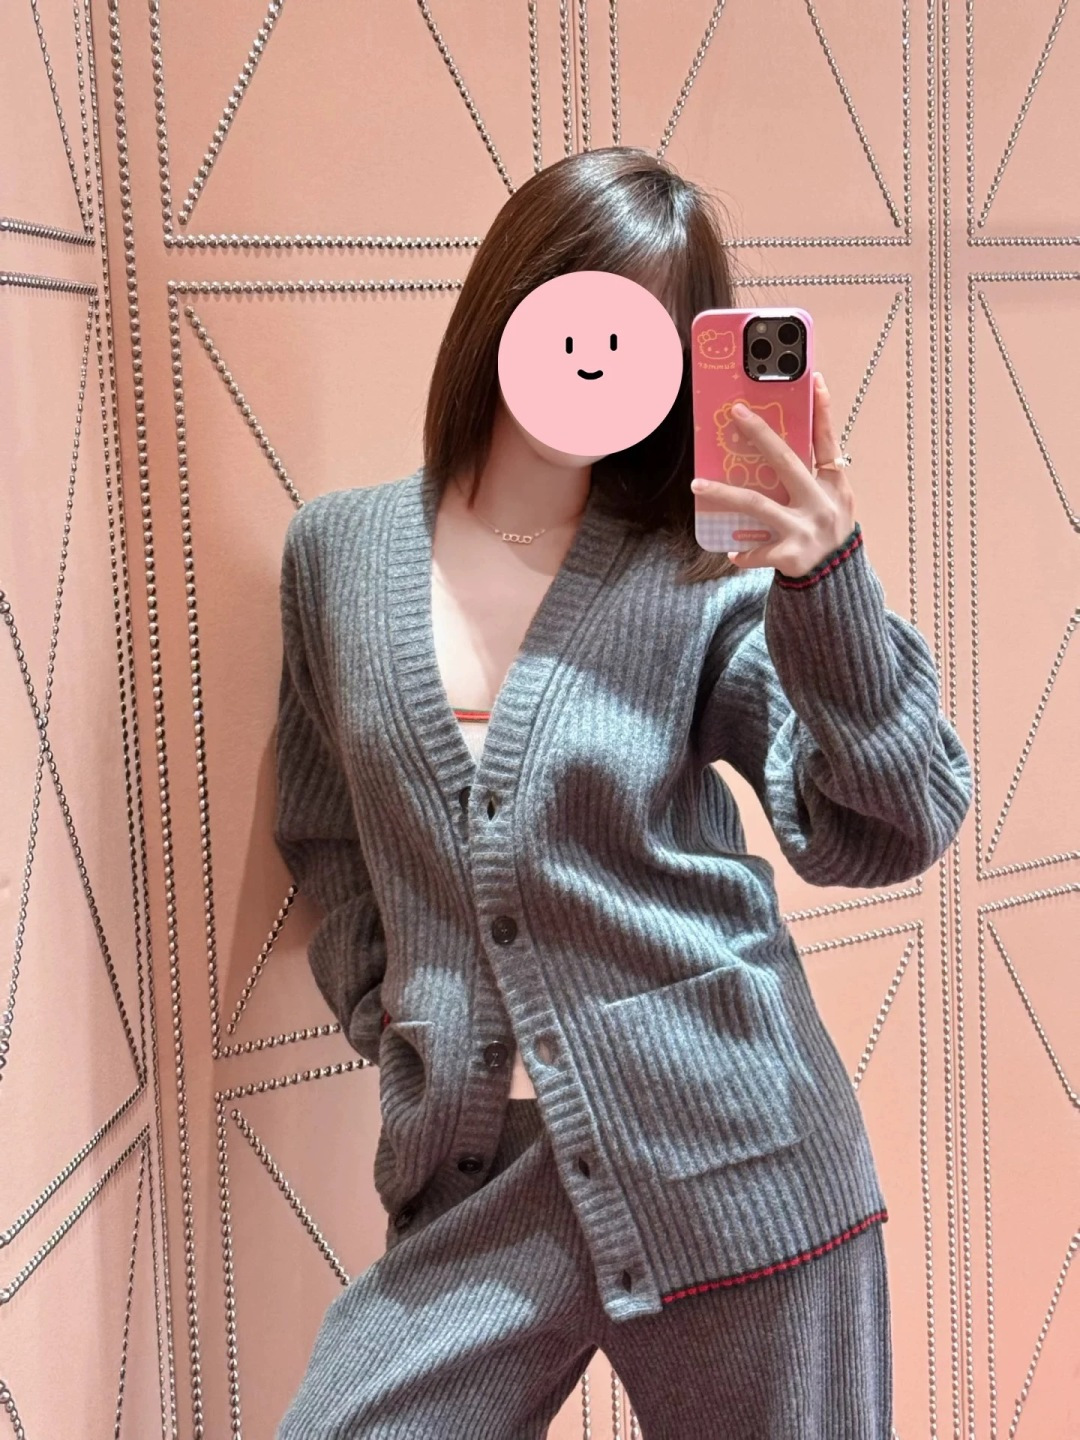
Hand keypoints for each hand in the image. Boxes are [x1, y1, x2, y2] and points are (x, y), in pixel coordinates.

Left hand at [690, 372, 856, 576]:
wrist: (838, 579)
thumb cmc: (827, 532)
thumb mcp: (831, 500)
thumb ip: (811, 476)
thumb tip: (772, 447)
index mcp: (834, 484)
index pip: (827, 441)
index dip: (822, 410)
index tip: (813, 378)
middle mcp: (821, 503)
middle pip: (785, 461)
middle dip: (760, 434)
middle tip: (736, 414)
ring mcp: (806, 529)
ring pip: (756, 504)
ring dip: (723, 493)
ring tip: (696, 485)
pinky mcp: (790, 555)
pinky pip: (756, 551)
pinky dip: (743, 553)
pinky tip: (732, 552)